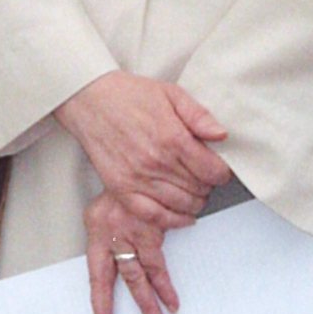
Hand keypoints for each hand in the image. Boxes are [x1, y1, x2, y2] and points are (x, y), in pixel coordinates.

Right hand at [55, 69, 229, 225]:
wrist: (90, 99)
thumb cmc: (128, 95)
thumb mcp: (171, 93)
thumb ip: (199, 115)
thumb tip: (221, 135)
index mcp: (172, 138)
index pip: (213, 171)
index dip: (222, 173)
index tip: (219, 169)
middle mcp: (156, 161)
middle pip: (199, 189)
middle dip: (208, 185)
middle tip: (204, 178)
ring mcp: (137, 177)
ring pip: (180, 204)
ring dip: (194, 203)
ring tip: (194, 193)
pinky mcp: (120, 187)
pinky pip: (151, 215)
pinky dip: (170, 220)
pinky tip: (180, 216)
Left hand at [83, 190, 178, 313]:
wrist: (132, 159)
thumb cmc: (118, 189)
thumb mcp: (101, 211)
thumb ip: (108, 236)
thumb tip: (117, 257)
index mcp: (97, 235)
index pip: (96, 279)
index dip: (101, 308)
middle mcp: (113, 238)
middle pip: (122, 282)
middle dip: (134, 309)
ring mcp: (133, 234)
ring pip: (142, 276)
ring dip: (154, 300)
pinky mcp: (151, 229)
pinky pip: (159, 263)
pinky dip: (165, 282)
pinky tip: (172, 298)